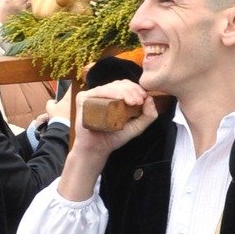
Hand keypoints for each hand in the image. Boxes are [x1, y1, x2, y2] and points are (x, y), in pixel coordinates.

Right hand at [58, 80, 155, 199]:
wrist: (97, 149)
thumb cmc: (115, 137)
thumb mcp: (137, 127)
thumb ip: (148, 116)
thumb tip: (151, 99)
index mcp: (114, 96)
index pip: (126, 86)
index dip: (137, 89)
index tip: (144, 98)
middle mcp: (103, 93)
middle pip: (120, 84)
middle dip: (132, 90)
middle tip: (140, 100)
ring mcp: (92, 95)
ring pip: (111, 86)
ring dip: (124, 91)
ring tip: (133, 101)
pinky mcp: (83, 98)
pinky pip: (98, 92)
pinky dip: (110, 93)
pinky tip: (119, 98)